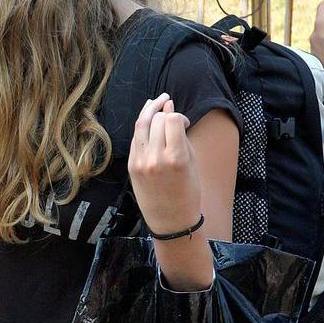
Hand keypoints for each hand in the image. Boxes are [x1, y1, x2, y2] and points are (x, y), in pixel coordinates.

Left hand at [127, 94, 202, 236]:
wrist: (171, 220)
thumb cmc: (188, 191)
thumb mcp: (192, 162)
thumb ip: (180, 133)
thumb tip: (169, 106)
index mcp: (176, 158)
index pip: (172, 119)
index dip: (178, 116)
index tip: (183, 123)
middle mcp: (156, 158)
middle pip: (157, 119)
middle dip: (164, 113)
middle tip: (171, 115)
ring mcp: (141, 162)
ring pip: (141, 124)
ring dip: (150, 110)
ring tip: (157, 102)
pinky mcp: (132, 166)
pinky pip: (136, 137)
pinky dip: (142, 127)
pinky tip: (149, 120)